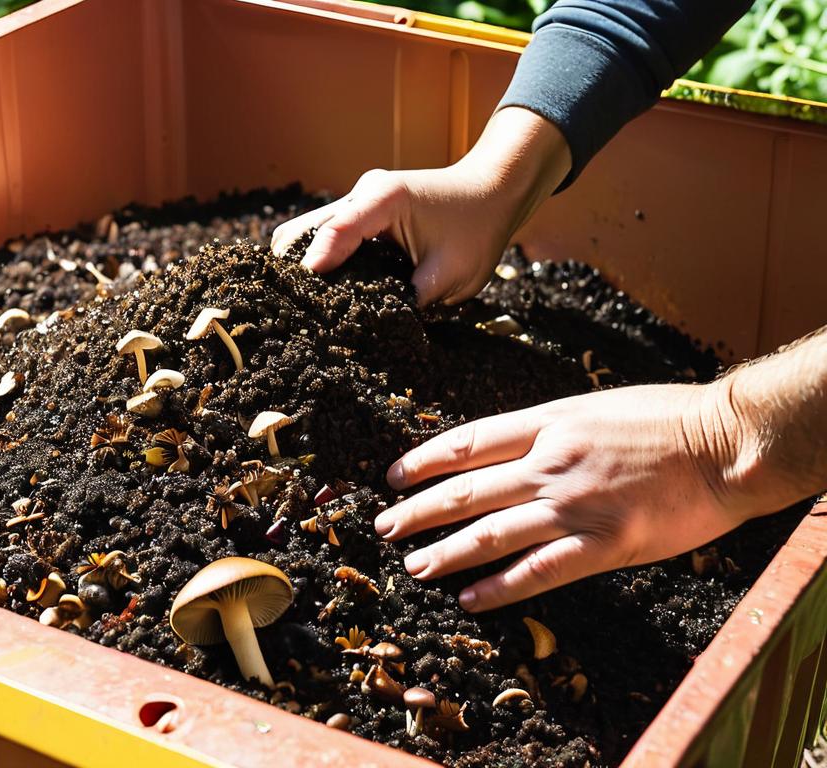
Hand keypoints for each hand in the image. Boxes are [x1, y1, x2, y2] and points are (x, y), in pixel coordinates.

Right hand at [271, 107, 570, 305]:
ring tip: (307, 305)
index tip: (302, 299)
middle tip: (300, 311)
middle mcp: (363, 194)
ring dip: (305, 266)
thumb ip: (414, 298)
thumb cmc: (478, 229)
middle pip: (304, 230)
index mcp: (384, 198)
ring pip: (307, 233)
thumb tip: (378, 328)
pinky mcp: (359, 215)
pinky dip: (319, 261)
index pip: (335, 231)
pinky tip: (325, 292)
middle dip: (297, 270)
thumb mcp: (453, 273)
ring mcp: (357, 202)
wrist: (492, 193)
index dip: (315, 266)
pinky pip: (324, 237)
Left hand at [374, 380, 771, 611]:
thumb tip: (505, 450)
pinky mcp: (603, 544)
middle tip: (385, 526)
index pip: (468, 442)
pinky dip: (498, 587)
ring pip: (491, 532)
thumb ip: (548, 429)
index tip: (394, 476)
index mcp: (548, 423)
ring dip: (446, 552)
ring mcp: (574, 505)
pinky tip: (468, 598)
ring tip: (414, 566)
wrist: (725, 442)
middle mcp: (550, 462)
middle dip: (419, 510)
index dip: (425, 460)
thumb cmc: (665, 419)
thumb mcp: (593, 407)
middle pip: (467, 489)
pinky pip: (539, 570)